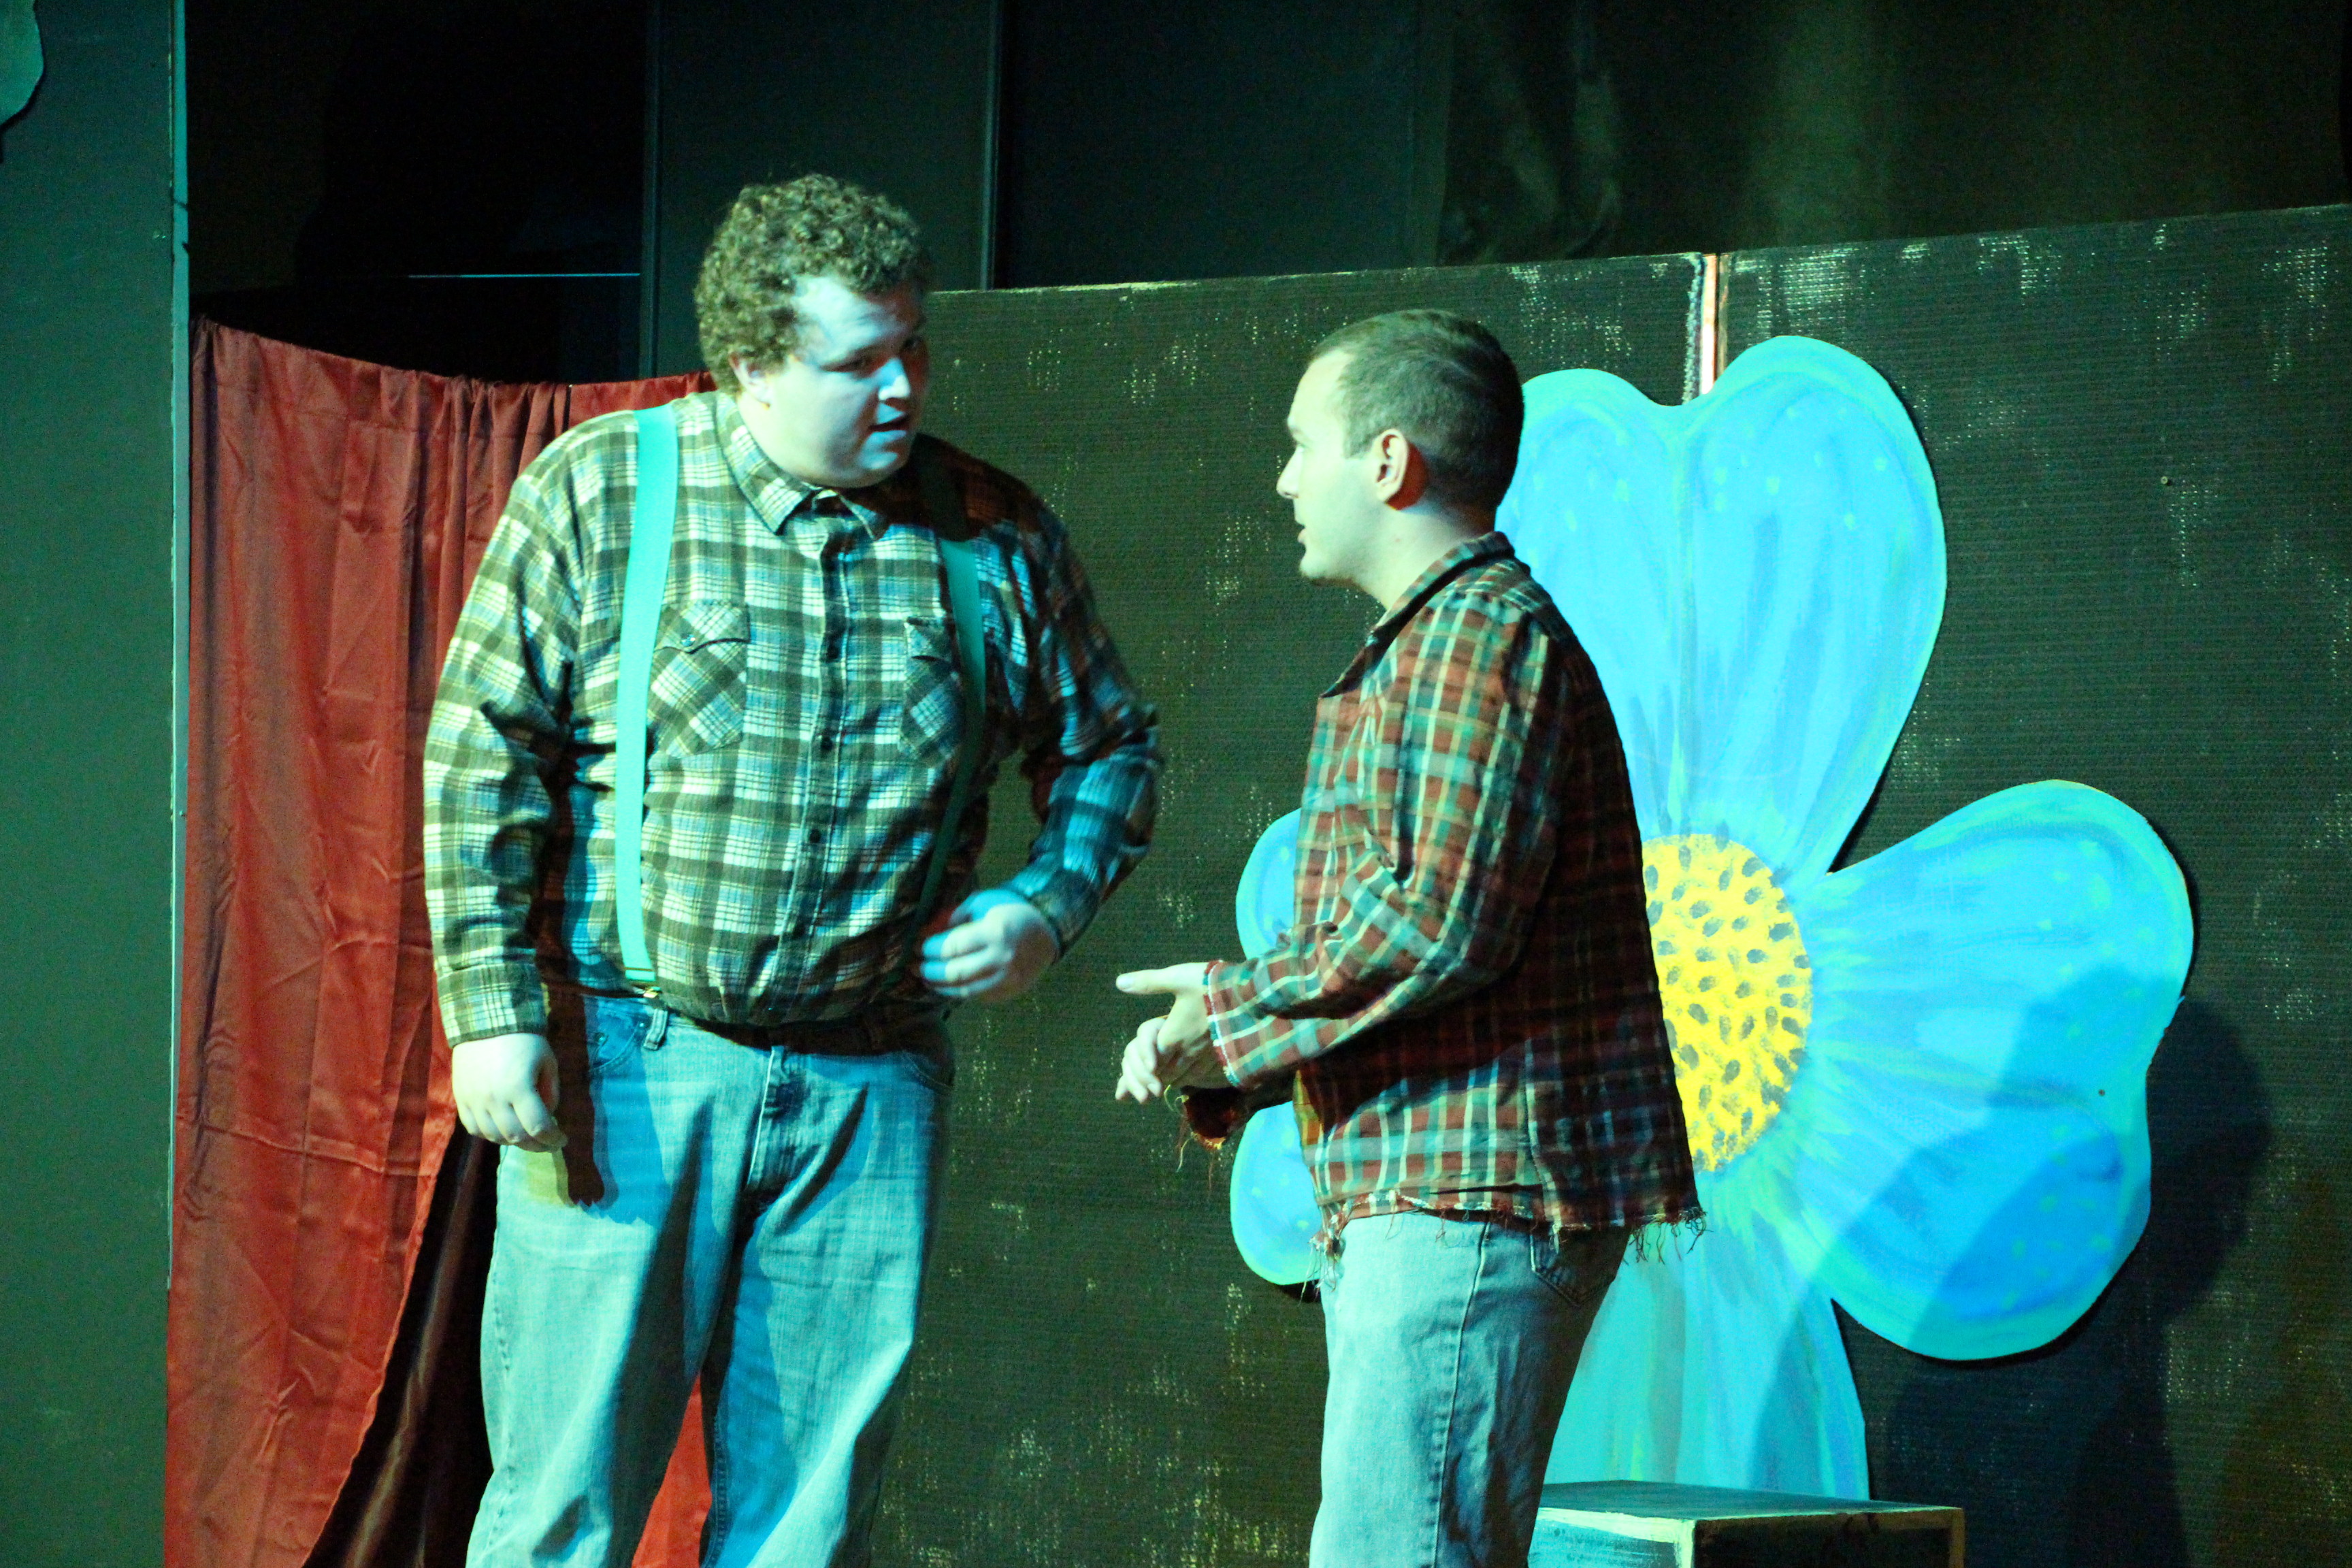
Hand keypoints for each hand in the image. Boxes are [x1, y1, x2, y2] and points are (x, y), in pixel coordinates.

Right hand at [451, 1032, 564, 1149]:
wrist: (486, 1021)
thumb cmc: (523, 1039)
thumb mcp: (547, 1062)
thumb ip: (551, 1091)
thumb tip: (548, 1116)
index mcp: (518, 1088)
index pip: (537, 1127)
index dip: (552, 1139)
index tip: (562, 1140)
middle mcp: (494, 1099)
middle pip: (516, 1137)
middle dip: (536, 1145)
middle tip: (547, 1143)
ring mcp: (474, 1101)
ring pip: (493, 1136)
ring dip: (513, 1142)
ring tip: (526, 1137)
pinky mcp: (460, 1099)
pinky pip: (473, 1128)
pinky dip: (489, 1135)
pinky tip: (502, 1131)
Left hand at [920, 891, 1059, 1002]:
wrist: (1048, 931)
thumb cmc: (1011, 911)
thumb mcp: (984, 903)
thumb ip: (956, 916)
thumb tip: (929, 931)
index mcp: (995, 933)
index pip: (952, 947)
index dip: (930, 949)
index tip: (918, 946)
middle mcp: (1002, 959)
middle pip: (955, 973)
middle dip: (930, 971)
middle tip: (916, 966)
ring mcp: (1008, 979)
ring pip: (965, 991)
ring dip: (940, 987)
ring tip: (926, 979)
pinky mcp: (1010, 992)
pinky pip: (978, 997)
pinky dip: (959, 992)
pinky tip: (947, 985)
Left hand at [1112, 962, 1226, 1101]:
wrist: (1250, 995)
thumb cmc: (1210, 985)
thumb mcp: (1177, 978)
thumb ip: (1149, 983)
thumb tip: (1120, 982)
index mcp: (1172, 1036)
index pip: (1150, 1062)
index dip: (1141, 1068)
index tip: (1138, 1069)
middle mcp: (1187, 1051)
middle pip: (1165, 1074)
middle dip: (1154, 1078)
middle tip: (1147, 1076)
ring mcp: (1205, 1056)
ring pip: (1183, 1077)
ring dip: (1171, 1078)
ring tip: (1164, 1075)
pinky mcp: (1220, 1055)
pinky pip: (1201, 1076)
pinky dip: (1190, 1077)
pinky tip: (1189, 1070)